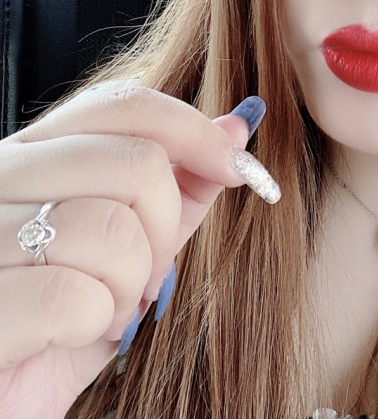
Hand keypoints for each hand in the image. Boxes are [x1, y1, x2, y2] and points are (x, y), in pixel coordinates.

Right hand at [0, 82, 277, 418]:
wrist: (9, 395)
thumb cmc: (69, 313)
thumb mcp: (136, 241)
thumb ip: (183, 183)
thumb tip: (237, 126)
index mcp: (34, 153)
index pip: (123, 104)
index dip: (194, 131)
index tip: (237, 168)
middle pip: (136, 163)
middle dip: (163, 229)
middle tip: (144, 273)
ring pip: (112, 229)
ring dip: (129, 284)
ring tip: (102, 306)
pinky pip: (71, 296)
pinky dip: (93, 323)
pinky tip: (69, 334)